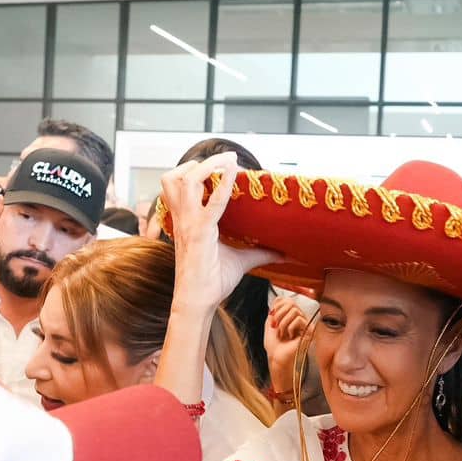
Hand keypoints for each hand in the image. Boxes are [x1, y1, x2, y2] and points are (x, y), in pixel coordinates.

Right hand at [161, 153, 280, 311]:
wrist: (197, 302)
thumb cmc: (211, 282)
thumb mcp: (240, 262)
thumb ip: (260, 252)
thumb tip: (285, 252)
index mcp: (186, 222)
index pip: (182, 186)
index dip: (197, 172)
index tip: (221, 165)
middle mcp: (184, 219)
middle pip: (176, 177)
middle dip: (201, 163)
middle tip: (226, 158)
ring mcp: (190, 225)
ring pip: (186, 182)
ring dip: (207, 167)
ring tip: (227, 163)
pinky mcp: (201, 233)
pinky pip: (212, 203)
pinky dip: (224, 185)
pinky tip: (235, 174)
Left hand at [263, 295, 310, 398]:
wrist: (276, 358)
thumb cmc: (274, 346)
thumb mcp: (270, 324)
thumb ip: (274, 311)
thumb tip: (278, 299)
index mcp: (291, 316)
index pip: (287, 299)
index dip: (277, 306)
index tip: (272, 318)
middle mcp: (299, 319)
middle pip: (291, 302)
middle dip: (279, 314)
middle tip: (276, 327)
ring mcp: (305, 325)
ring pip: (294, 310)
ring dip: (283, 323)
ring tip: (283, 334)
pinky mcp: (309, 331)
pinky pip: (299, 319)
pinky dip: (290, 327)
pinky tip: (290, 337)